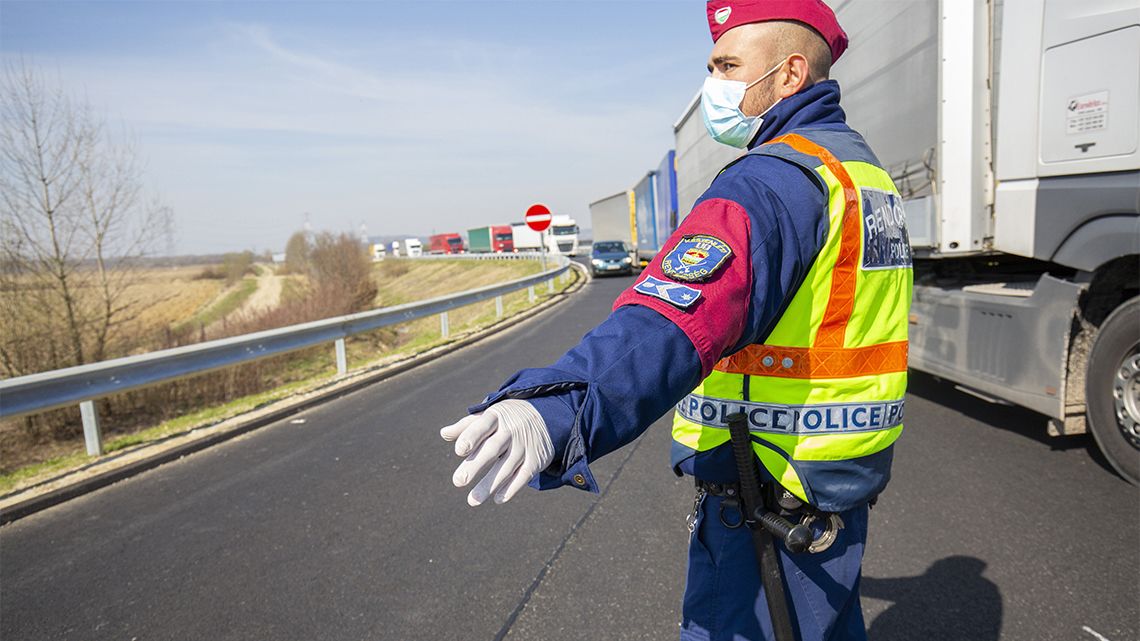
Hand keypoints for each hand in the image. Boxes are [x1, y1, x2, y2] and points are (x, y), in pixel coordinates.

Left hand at [440, 399, 554, 505]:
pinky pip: (523, 476)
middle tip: (458, 481)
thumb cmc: (507, 419)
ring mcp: (524, 446)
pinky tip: (497, 499)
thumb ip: (467, 426)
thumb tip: (443, 433)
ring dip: (489, 485)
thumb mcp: (489, 416)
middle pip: (493, 449)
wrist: (546, 416)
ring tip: (472, 501)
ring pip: (506, 467)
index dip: (471, 437)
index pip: (482, 426)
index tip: (460, 450)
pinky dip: (511, 488)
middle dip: (476, 465)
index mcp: (496, 417)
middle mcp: (512, 431)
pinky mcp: (536, 460)